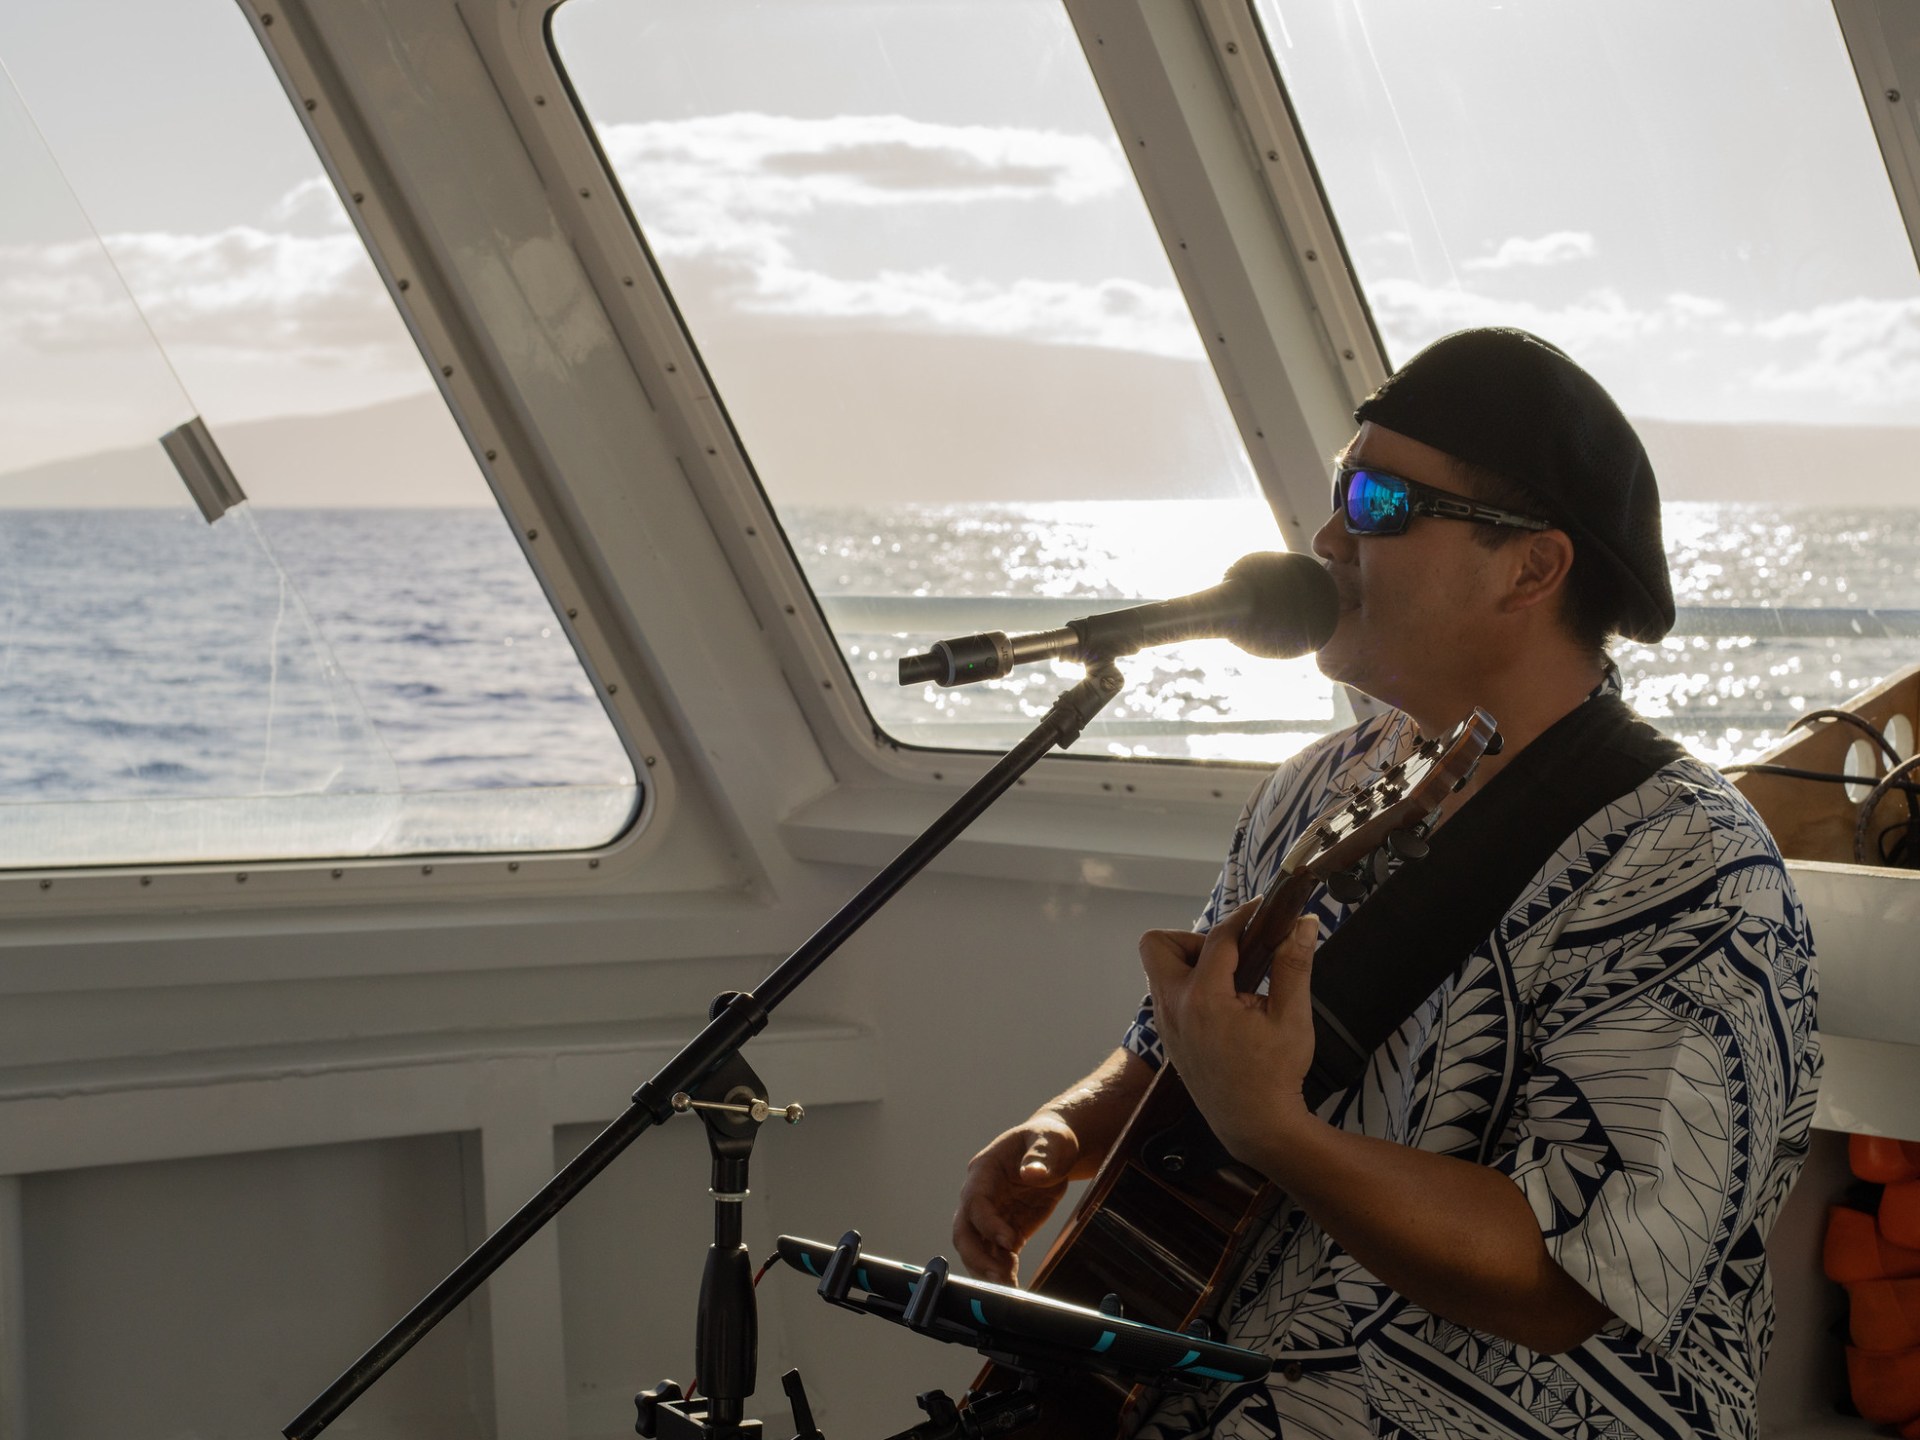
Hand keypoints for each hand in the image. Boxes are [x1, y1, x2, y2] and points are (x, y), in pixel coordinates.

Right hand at [952, 1114, 1080, 1283]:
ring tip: (1010, 1287)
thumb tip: (1032, 1173)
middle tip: (1000, 1278)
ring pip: (975, 1247)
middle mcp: (979, 1194)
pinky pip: (994, 1254)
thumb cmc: (1050, 1139)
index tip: (1010, 1242)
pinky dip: (1001, 1270)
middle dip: (977, 1256)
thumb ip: (1042, 1155)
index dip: (988, 1223)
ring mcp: (989, 1214)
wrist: (1055, 1151)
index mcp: (984, 1170)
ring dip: (987, 1269)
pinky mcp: (1003, 1229)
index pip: (975, 1201)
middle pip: (964, 1230)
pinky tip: (1014, 1282)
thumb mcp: (1051, 1140)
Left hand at [1139, 900, 1319, 1171]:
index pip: (1218, 938)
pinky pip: (1166, 996)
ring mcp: (1166, 1024)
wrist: (1255, 1127)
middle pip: (1157, 944)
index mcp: (1205, 998)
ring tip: (1230, 980)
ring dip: (1189, 963)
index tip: (1263, 910)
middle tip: (1230, 955)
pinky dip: (1188, 987)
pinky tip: (1223, 1005)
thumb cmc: (1276, 1075)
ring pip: (1158, 970)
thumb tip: (1302, 923)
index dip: (1243, 917)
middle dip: (1192, 939)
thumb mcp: (1292, 1018)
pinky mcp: (1169, 1038)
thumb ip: (1294, 965)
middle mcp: (1175, 1007)